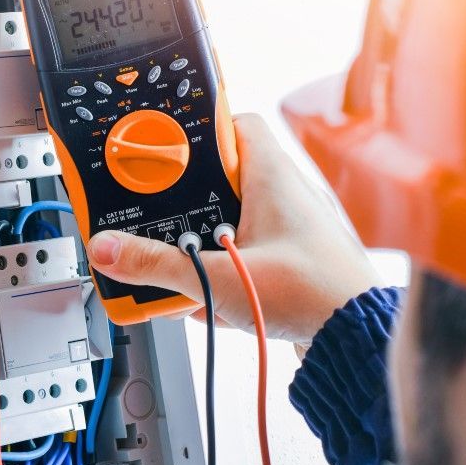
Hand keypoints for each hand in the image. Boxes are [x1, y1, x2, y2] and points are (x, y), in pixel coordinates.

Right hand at [85, 114, 381, 341]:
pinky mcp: (292, 263)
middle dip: (186, 204)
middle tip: (158, 218)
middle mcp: (284, 196)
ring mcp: (290, 230)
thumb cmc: (315, 294)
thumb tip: (110, 250)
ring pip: (230, 223)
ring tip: (181, 269)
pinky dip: (223, 275)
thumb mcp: (220, 278)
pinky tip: (209, 303)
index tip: (163, 146)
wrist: (355, 341)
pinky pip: (245, 257)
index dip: (197, 130)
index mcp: (272, 175)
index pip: (233, 123)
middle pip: (221, 179)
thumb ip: (158, 265)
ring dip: (202, 247)